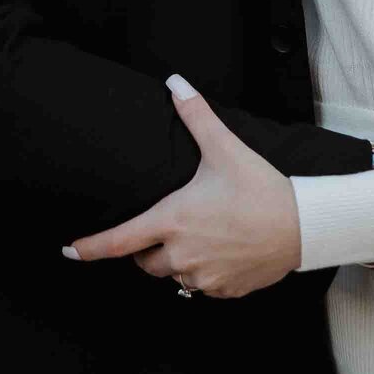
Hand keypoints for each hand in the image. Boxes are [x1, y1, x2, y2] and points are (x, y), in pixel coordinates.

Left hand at [63, 76, 299, 297]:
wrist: (304, 225)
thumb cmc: (260, 187)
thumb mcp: (225, 148)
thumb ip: (195, 115)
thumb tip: (175, 82)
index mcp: (173, 220)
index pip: (119, 241)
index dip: (90, 248)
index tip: (69, 251)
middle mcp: (181, 254)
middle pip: (145, 261)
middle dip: (148, 247)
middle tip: (170, 225)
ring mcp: (203, 277)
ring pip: (173, 276)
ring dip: (176, 260)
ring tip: (201, 236)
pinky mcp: (224, 291)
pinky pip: (201, 287)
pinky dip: (204, 272)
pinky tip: (222, 251)